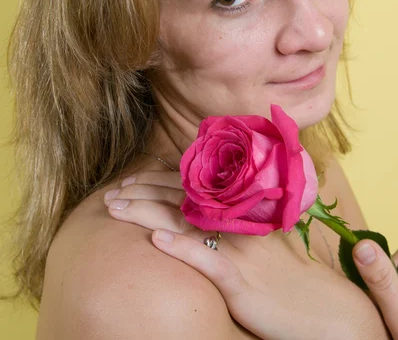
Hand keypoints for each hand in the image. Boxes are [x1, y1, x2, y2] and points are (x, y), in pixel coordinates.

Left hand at [105, 171, 389, 339]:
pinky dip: (181, 247)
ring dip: (147, 212)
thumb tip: (197, 205)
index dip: (155, 180)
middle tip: (110, 193)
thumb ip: (230, 219)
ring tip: (116, 208)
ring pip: (185, 221)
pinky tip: (156, 239)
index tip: (128, 180)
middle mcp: (235, 222)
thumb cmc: (284, 274)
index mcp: (238, 210)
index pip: (190, 186)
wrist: (319, 307)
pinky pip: (207, 259)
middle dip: (141, 193)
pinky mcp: (239, 278)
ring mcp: (237, 248)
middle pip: (181, 199)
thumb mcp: (256, 238)